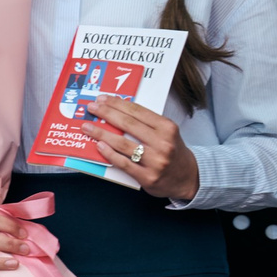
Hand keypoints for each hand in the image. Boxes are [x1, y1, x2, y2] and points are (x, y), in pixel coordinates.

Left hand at [84, 97, 198, 202]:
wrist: (188, 178)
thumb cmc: (173, 151)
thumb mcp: (167, 133)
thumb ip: (147, 123)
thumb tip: (117, 111)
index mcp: (167, 128)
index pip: (138, 111)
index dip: (118, 104)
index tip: (102, 99)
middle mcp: (162, 143)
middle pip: (128, 125)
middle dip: (106, 114)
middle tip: (92, 108)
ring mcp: (155, 161)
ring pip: (123, 144)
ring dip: (101, 134)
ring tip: (87, 127)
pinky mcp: (147, 177)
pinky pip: (124, 163)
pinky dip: (109, 154)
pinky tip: (99, 146)